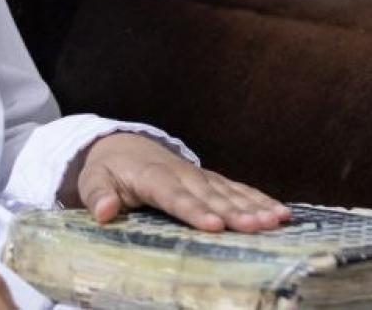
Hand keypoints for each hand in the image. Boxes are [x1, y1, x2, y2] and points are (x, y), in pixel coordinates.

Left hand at [62, 132, 290, 232]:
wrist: (121, 145)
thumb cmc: (107, 169)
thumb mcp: (92, 180)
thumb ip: (97, 195)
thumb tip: (105, 212)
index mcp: (152, 177)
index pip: (174, 196)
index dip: (194, 210)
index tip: (213, 224)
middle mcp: (181, 174)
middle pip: (210, 195)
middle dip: (235, 212)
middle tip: (258, 227)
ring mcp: (198, 175)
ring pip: (228, 191)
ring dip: (254, 206)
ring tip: (277, 220)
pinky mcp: (209, 179)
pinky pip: (236, 189)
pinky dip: (258, 199)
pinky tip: (279, 211)